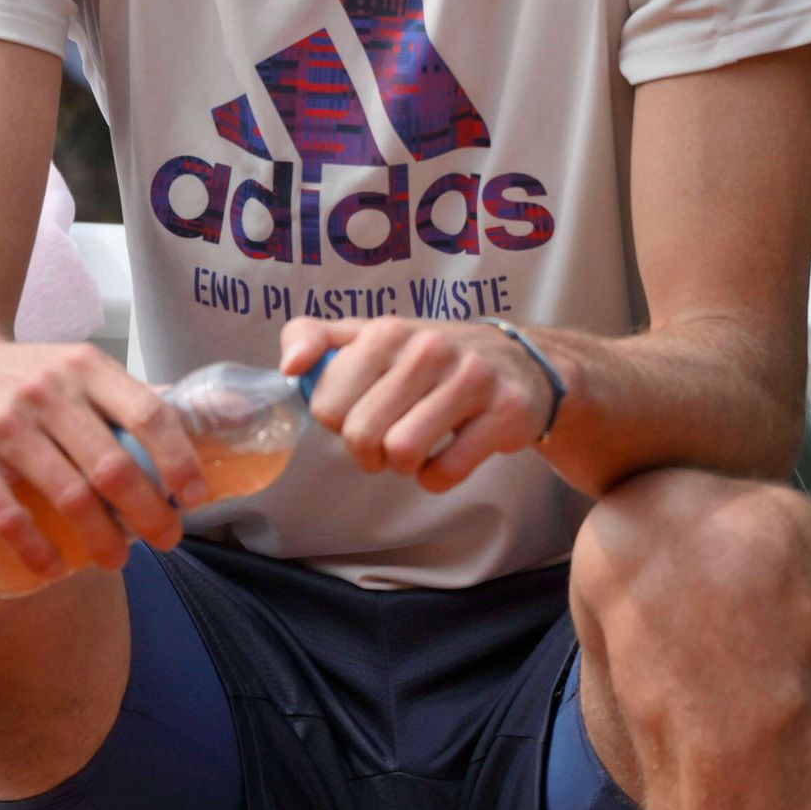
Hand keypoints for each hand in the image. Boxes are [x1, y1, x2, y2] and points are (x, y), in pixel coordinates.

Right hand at [0, 330, 206, 586]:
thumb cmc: (22, 379)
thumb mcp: (75, 368)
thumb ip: (129, 396)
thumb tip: (214, 418)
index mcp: (84, 367)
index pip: (147, 413)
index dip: (178, 460)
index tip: (194, 496)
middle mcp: (45, 391)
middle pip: (112, 466)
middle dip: (148, 514)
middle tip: (166, 540)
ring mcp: (2, 425)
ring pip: (67, 496)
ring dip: (101, 539)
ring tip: (117, 561)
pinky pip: (8, 515)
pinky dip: (37, 549)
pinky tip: (55, 568)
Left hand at [285, 316, 564, 491]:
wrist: (521, 364)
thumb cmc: (432, 359)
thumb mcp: (373, 337)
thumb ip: (317, 339)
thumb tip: (289, 367)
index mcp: (388, 331)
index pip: (327, 403)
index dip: (336, 423)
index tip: (358, 416)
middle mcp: (429, 348)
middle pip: (362, 433)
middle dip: (368, 452)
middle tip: (387, 442)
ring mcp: (470, 378)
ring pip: (403, 452)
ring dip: (404, 466)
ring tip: (417, 448)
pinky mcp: (504, 412)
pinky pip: (446, 472)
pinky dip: (438, 478)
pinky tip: (448, 456)